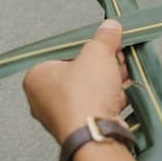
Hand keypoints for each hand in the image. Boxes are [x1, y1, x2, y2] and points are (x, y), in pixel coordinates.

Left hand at [23, 20, 129, 143]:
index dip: (89, 47)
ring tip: (123, 74)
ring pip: (90, 89)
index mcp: (37, 76)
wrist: (95, 133)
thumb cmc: (84, 96)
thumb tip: (109, 27)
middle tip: (116, 58)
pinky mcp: (78, 127)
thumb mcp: (97, 53)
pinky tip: (123, 93)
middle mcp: (43, 98)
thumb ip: (104, 37)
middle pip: (80, 71)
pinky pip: (95, 106)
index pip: (65, 53)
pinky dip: (110, 99)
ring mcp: (61, 115)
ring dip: (110, 81)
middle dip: (103, 64)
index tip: (105, 43)